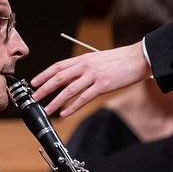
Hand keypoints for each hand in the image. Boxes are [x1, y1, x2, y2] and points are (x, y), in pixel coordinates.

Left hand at [30, 44, 150, 116]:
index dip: (44, 74)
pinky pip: (83, 98)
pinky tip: (65, 113)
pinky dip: (72, 106)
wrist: (138, 58)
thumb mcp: (98, 59)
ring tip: (46, 109)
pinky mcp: (103, 85)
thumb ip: (85, 68)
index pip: (58, 66)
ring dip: (55, 100)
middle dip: (44, 88)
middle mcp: (85, 66)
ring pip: (68, 90)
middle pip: (59, 78)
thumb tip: (73, 76)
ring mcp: (93, 76)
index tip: (34, 82)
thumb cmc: (121, 60)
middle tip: (34, 98)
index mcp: (83, 59)